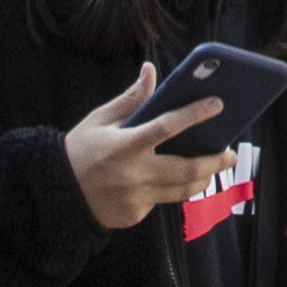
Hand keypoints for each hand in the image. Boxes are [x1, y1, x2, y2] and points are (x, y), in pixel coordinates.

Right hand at [60, 63, 233, 232]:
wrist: (55, 194)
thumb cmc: (80, 150)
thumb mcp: (100, 120)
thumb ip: (130, 99)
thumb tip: (150, 70)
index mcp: (124, 145)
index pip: (168, 127)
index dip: (195, 114)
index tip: (218, 103)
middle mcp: (133, 174)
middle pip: (187, 169)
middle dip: (215, 161)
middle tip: (230, 152)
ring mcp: (135, 198)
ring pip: (182, 191)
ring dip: (204, 178)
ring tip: (215, 166)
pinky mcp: (134, 215)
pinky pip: (161, 201)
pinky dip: (170, 189)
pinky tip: (175, 179)